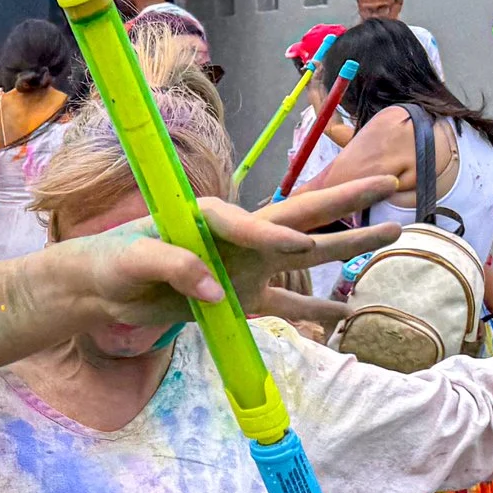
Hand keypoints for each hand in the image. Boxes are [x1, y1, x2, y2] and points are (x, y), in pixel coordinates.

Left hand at [77, 176, 401, 329]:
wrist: (100, 290)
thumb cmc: (110, 263)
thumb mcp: (131, 260)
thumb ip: (170, 265)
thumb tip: (214, 291)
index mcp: (207, 219)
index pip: (246, 221)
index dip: (270, 232)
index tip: (296, 245)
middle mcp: (235, 237)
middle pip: (297, 215)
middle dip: (343, 200)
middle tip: (389, 180)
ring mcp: (243, 267)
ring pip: (305, 255)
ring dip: (346, 246)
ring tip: (392, 233)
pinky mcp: (239, 297)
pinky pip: (285, 303)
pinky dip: (315, 310)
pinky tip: (347, 313)